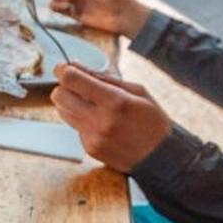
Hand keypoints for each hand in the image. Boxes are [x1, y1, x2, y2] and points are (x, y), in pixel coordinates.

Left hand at [50, 64, 172, 172]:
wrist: (164, 157)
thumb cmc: (152, 120)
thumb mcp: (137, 91)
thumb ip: (104, 77)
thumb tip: (75, 65)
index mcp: (115, 102)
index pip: (71, 80)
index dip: (63, 70)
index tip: (65, 68)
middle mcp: (100, 121)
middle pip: (58, 95)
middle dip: (65, 87)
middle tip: (79, 87)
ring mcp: (93, 137)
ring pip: (62, 111)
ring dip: (71, 104)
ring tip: (93, 105)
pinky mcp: (90, 149)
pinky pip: (74, 127)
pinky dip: (83, 121)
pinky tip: (102, 124)